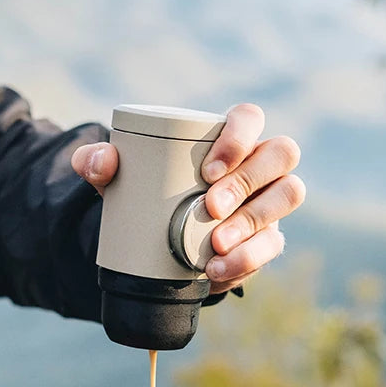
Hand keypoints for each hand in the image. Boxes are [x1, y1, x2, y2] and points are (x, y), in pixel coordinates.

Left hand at [71, 103, 304, 294]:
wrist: (156, 245)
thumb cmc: (146, 194)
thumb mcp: (117, 180)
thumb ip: (96, 163)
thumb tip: (101, 161)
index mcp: (228, 137)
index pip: (250, 118)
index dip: (239, 137)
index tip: (208, 169)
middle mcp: (259, 163)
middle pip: (281, 154)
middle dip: (247, 181)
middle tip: (209, 207)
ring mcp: (270, 199)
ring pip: (289, 193)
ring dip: (254, 220)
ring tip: (215, 243)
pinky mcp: (268, 237)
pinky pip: (273, 244)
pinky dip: (248, 258)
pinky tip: (217, 269)